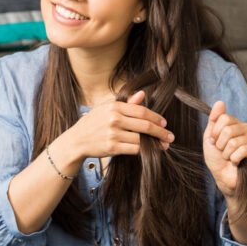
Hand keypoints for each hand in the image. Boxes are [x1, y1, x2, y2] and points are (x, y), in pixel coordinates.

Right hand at [58, 90, 173, 161]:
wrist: (76, 140)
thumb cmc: (93, 124)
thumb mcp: (106, 109)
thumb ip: (126, 103)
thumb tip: (142, 94)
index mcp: (114, 106)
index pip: (142, 110)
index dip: (156, 117)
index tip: (164, 122)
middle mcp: (114, 119)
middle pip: (145, 125)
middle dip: (161, 131)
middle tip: (170, 136)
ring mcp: (113, 133)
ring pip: (141, 138)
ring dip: (154, 143)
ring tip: (163, 145)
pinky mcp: (112, 147)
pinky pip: (134, 149)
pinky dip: (143, 150)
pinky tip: (149, 150)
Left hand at [203, 101, 246, 196]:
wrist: (223, 177)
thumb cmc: (216, 158)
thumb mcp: (209, 137)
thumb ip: (214, 120)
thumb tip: (220, 102)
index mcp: (233, 123)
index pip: (223, 118)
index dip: (215, 132)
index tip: (215, 141)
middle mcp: (244, 128)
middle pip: (228, 130)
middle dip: (220, 145)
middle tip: (222, 152)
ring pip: (234, 142)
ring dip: (226, 154)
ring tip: (229, 157)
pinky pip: (243, 150)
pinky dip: (235, 158)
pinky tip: (236, 162)